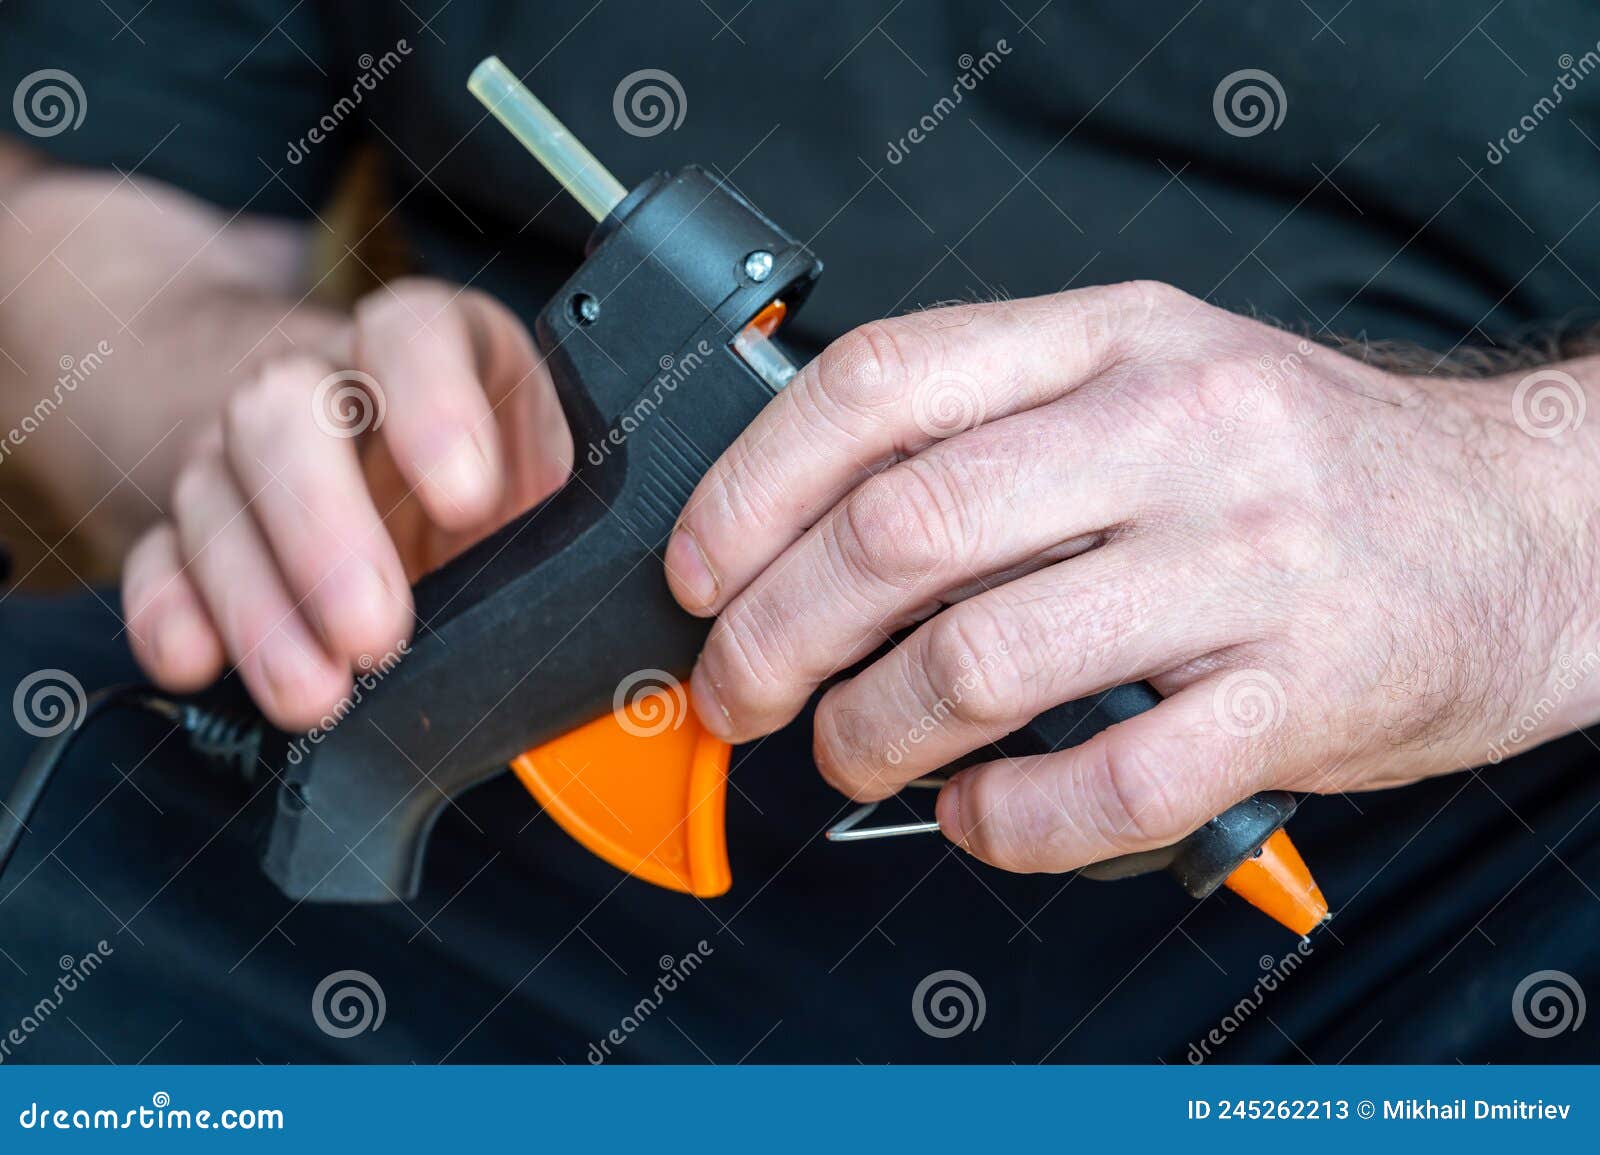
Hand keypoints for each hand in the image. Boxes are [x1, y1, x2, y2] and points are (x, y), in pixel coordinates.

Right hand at [122, 278, 571, 730]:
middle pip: (285, 414)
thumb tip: (607, 597)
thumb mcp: (540, 451)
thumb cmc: (477, 449)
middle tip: (374, 630)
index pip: (411, 332)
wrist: (361, 425)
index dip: (433, 404)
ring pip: (217, 495)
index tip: (467, 494)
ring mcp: (243, 448)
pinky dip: (170, 611)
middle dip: (325, 530)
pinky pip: (158, 554)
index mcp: (427, 346)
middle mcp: (322, 382)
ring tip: (313, 691)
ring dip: (259, 603)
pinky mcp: (192, 519)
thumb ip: (566, 500)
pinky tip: (195, 659)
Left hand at [663, 281, 1599, 872]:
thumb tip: (807, 519)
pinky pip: (1107, 783)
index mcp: (1116, 340)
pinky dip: (1008, 820)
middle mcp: (1174, 434)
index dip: (752, 487)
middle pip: (900, 533)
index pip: (881, 386)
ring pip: (980, 663)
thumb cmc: (1307, 465)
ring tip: (853, 754)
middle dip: (774, 634)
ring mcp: (1242, 565)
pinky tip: (980, 813)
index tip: (702, 568)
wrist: (1520, 525)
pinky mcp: (1300, 693)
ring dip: (871, 735)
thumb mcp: (1152, 377)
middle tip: (738, 691)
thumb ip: (998, 423)